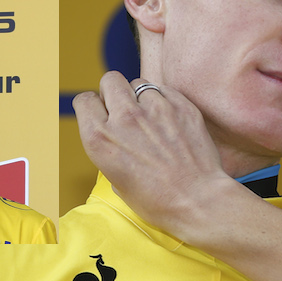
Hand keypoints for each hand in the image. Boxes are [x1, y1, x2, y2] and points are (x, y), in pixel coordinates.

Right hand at [72, 72, 230, 236]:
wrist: (197, 200)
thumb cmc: (157, 200)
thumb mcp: (116, 181)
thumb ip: (109, 150)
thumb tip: (114, 136)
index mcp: (100, 138)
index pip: (84, 100)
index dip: (92, 106)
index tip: (100, 112)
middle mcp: (124, 118)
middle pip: (110, 80)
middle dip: (114, 91)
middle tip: (124, 109)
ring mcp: (154, 109)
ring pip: (139, 83)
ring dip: (140, 97)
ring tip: (151, 117)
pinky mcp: (181, 105)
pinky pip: (164, 90)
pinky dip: (164, 100)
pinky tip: (169, 120)